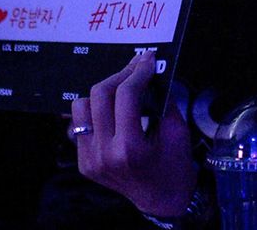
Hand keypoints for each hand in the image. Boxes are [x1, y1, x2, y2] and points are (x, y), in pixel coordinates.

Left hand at [71, 52, 196, 217]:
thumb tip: (149, 71)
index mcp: (129, 148)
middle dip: (121, 74)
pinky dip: (94, 111)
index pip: (126, 95)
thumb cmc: (174, 165)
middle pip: (99, 95)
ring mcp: (89, 159)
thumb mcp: (177, 130)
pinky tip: (110, 108)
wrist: (162, 198)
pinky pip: (79, 124)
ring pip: (81, 106)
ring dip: (102, 92)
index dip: (138, 71)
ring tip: (121, 88)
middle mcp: (104, 154)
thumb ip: (162, 99)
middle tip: (136, 67)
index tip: (147, 59)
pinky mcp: (83, 161)